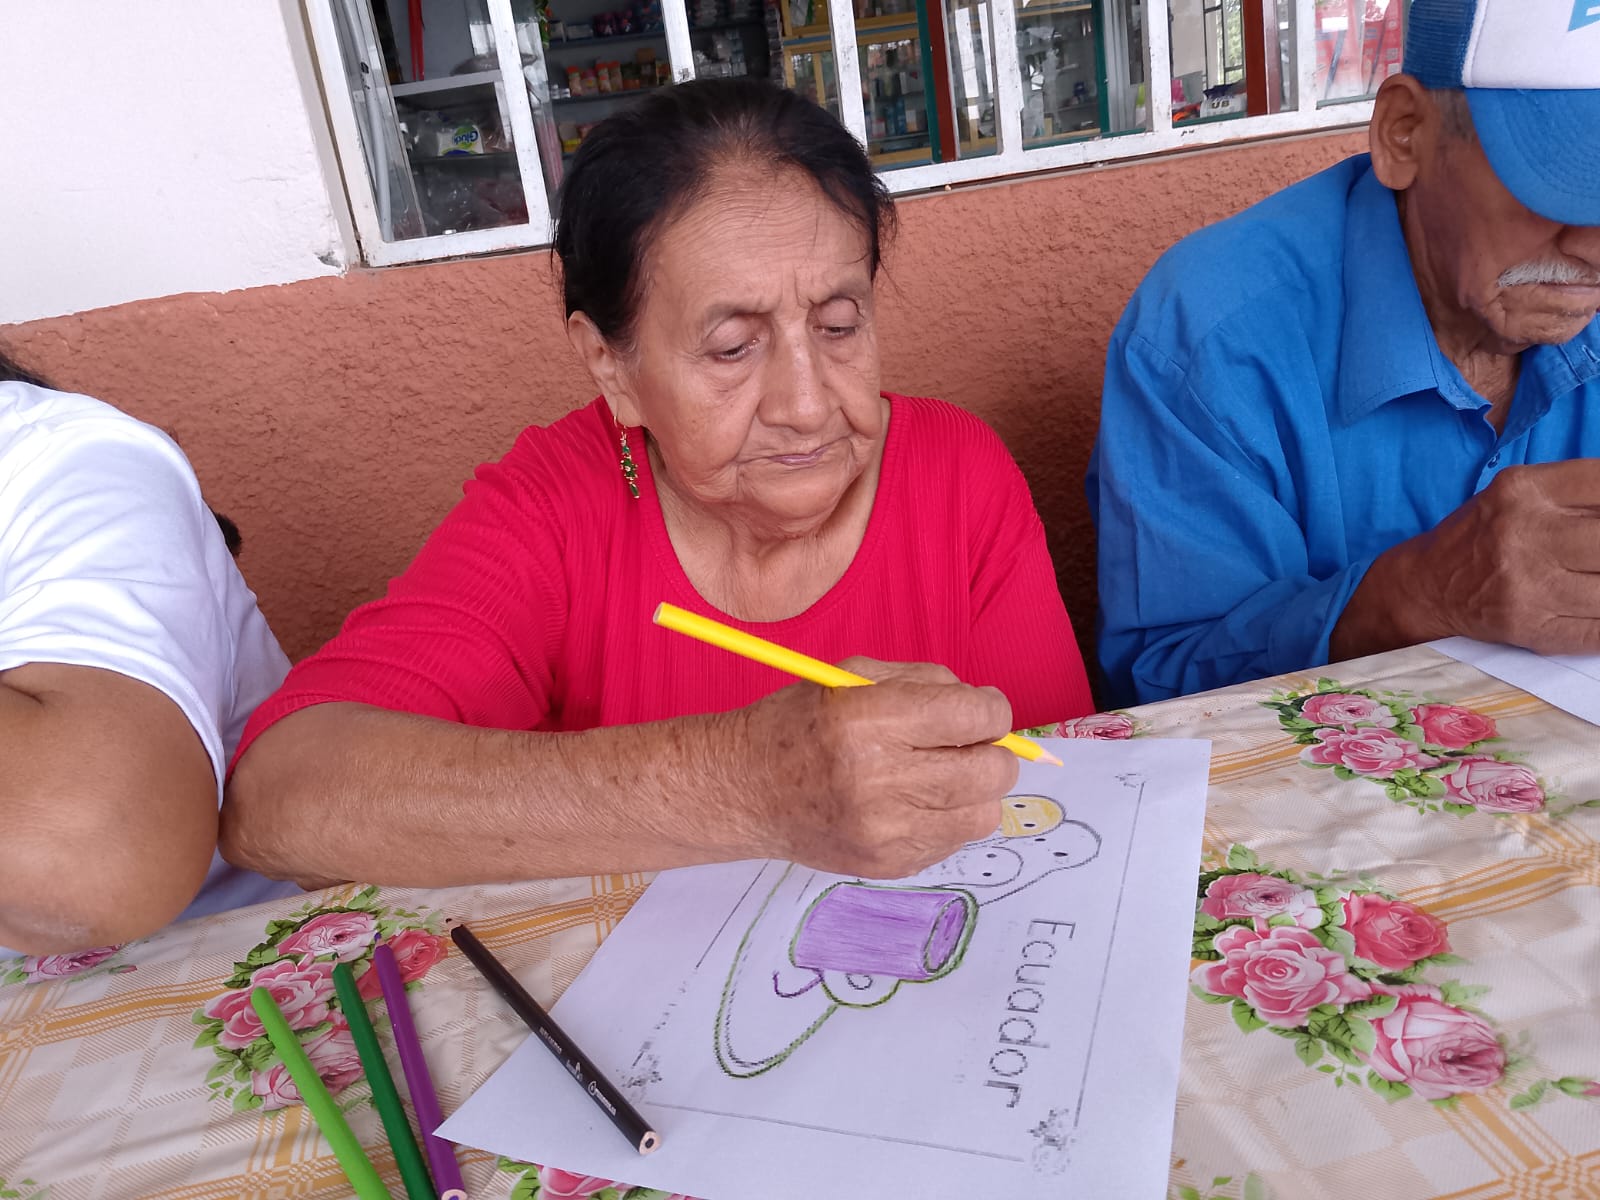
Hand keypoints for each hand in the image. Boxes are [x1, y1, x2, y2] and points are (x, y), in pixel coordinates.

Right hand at [734, 659, 1018, 878]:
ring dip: (975, 791)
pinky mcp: (888, 864)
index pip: (976, 717)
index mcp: (868, 721)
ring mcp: (885, 831)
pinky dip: (947, 819)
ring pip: (984, 814)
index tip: (981, 710)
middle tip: (967, 744)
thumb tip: (988, 708)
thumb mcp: (854, 677)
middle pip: (991, 772)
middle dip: (993, 752)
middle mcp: (878, 780)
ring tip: (939, 776)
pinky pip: (955, 842)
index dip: (992, 710)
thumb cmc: (799, 725)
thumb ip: (927, 682)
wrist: (744, 790)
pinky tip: (912, 803)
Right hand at [1334, 459, 1599, 658]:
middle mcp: (1523, 534)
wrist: (1427, 588)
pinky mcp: (1534, 628)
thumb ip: (1579, 493)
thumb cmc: (1483, 535)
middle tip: (1599, 555)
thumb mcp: (1521, 493)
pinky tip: (1593, 604)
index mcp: (1523, 490)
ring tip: (1593, 576)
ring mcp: (1529, 585)